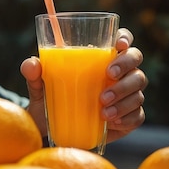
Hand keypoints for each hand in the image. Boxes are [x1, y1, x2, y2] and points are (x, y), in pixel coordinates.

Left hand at [20, 28, 146, 142]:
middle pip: (135, 59)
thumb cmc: (50, 98)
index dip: (124, 38)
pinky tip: (113, 122)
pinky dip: (128, 117)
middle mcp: (118, 72)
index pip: (121, 39)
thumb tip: (31, 64)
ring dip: (123, 96)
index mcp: (100, 57)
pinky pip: (137, 115)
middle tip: (108, 76)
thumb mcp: (38, 86)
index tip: (118, 45)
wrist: (52, 130)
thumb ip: (33, 74)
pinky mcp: (128, 117)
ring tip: (103, 109)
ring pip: (138, 88)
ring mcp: (126, 94)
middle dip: (125, 66)